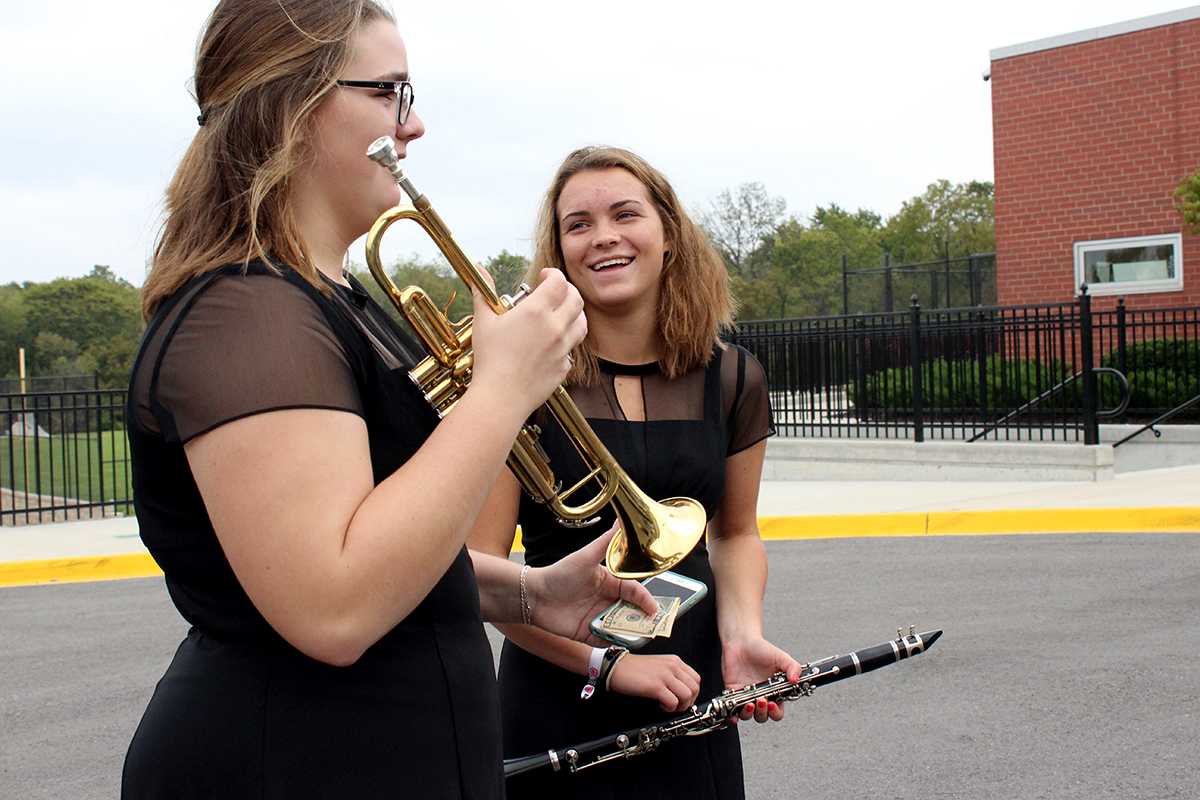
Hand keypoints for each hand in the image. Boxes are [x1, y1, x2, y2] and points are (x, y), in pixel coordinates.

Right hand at [470, 268, 585, 417]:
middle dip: (567, 291)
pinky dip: (566, 341)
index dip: (553, 274)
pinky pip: (572, 349)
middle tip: (554, 292)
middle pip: (576, 299)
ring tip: (560, 314)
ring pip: (582, 323)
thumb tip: (479, 269)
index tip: (544, 276)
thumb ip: (483, 292)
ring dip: (573, 314)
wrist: (501, 397)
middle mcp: (555, 327)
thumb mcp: (484, 321)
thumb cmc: (490, 359)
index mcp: (536, 311)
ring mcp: (563, 348)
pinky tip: (552, 343)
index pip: (559, 281)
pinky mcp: (564, 366)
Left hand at [525, 524, 656, 643]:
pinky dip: (615, 642)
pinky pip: (607, 640)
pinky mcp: (589, 633)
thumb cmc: (559, 574)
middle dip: (644, 618)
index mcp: (610, 582)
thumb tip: (620, 522)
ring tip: (641, 636)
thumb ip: (606, 542)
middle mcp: (606, 600)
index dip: (645, 599)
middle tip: (654, 624)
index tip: (653, 607)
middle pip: (632, 610)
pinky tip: (621, 643)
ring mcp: (599, 617)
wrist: (534, 596)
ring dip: (632, 631)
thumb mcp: (585, 557)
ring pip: (623, 627)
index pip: (634, 591)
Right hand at [607, 653, 700, 711]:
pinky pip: (673, 702)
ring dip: (679, 706)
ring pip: (687, 695)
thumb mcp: (658, 665)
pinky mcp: (655, 686)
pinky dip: (669, 708)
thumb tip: (682, 691)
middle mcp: (672, 666)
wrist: (616, 667)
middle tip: (676, 706)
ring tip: (668, 706)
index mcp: (674, 661)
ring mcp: (664, 675)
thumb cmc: (633, 668)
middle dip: (688, 702)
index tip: (683, 699)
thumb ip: (672, 674)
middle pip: (694, 688)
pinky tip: (659, 705)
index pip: (696, 678)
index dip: (692, 693)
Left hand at [722, 636, 803, 723]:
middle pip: (763, 716)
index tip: (773, 703)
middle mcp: (760, 696)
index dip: (776, 712)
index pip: (777, 711)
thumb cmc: (762, 649)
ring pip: (747, 715)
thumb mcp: (781, 657)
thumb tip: (796, 680)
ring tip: (749, 703)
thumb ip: (792, 667)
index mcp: (774, 692)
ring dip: (748, 714)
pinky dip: (732, 716)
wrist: (742, 640)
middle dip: (762, 713)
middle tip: (762, 700)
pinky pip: (731, 709)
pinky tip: (733, 715)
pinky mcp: (733, 693)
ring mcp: (746, 696)